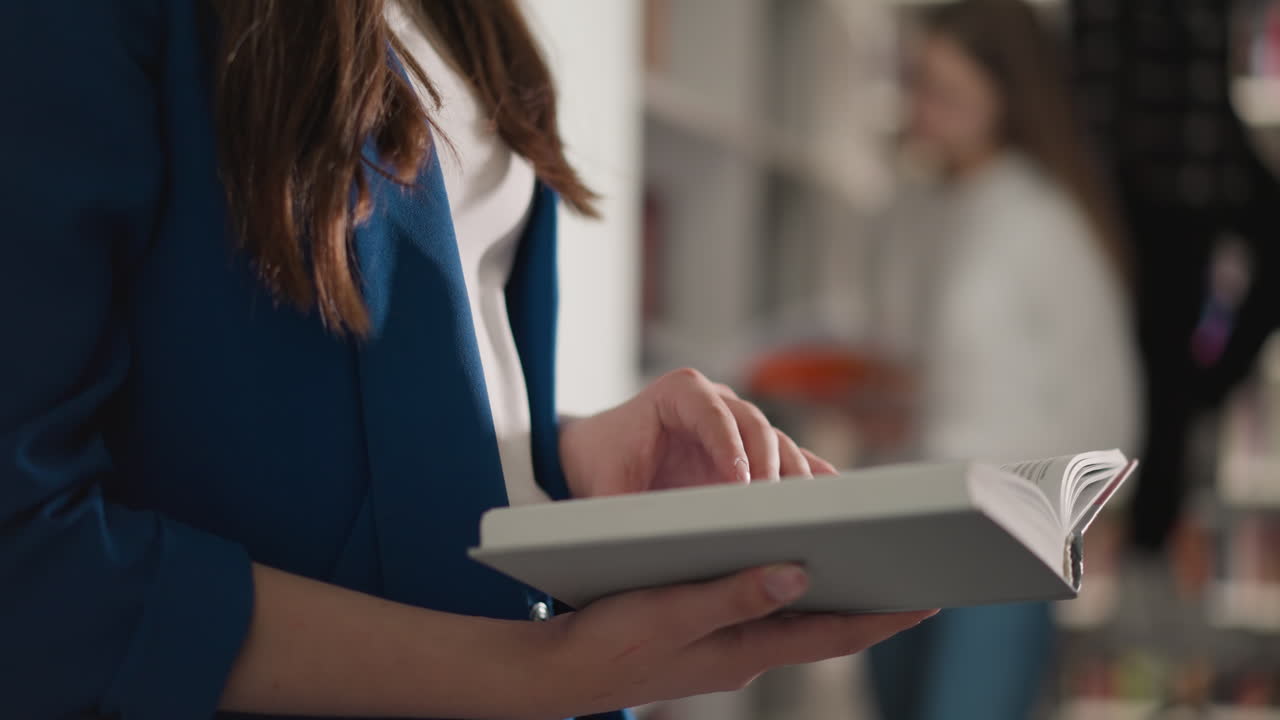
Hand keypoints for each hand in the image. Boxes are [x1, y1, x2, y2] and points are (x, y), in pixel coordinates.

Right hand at [534, 565, 934, 718]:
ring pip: (794, 621)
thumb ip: (734, 595)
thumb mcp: (670, 613)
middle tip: (913, 575)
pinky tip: (790, 568)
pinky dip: (788, 594)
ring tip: (867, 565)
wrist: (557, 670)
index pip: (832, 636)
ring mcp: (725, 647)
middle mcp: (744, 652)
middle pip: (823, 629)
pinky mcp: (704, 635)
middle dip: (870, 606)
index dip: (883, 620)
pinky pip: (762, 614)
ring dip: (831, 598)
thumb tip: (799, 575)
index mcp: (744, 650)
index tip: (928, 602)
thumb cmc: (607, 641)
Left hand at [559, 368, 837, 497]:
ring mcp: (741, 425)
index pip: (710, 411)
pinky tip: (830, 505)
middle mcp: (717, 402)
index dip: (727, 444)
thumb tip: (653, 540)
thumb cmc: (606, 469)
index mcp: (678, 394)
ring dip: (792, 477)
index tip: (738, 482)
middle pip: (754, 425)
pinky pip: (790, 461)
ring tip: (805, 515)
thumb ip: (628, 510)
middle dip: (766, 464)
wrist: (604, 459)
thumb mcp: (609, 491)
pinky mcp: (756, 453)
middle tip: (771, 506)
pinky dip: (809, 480)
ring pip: (778, 442)